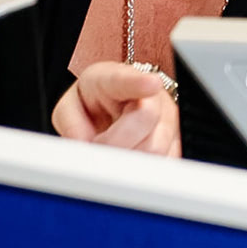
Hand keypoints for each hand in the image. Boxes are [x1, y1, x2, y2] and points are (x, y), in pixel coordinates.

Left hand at [51, 61, 181, 156]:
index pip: (128, 79)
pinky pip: (166, 161)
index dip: (140, 82)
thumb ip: (70, 122)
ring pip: (156, 147)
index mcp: (117, 80)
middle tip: (99, 144)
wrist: (117, 108)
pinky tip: (132, 157)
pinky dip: (144, 168)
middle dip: (116, 142)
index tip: (150, 84)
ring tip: (115, 150)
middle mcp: (151, 96)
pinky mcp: (177, 141)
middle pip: (145, 120)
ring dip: (129, 157)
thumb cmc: (95, 105)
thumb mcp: (71, 106)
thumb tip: (83, 143)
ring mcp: (168, 118)